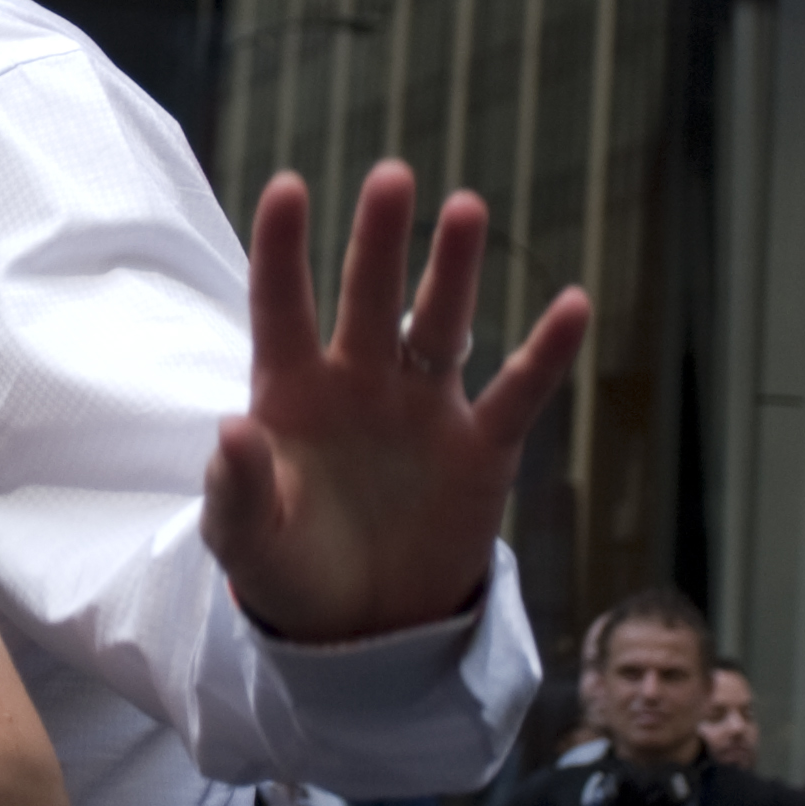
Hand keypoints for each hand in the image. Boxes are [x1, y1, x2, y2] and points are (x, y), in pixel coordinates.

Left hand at [204, 162, 589, 641]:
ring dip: (453, 270)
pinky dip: (545, 353)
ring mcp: (423, 408)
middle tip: (393, 177)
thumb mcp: (247, 542)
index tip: (288, 187)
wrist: (362, 628)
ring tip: (466, 208)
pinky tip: (572, 304)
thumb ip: (236, 489)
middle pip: (370, 297)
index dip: (283, 249)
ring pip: (441, 324)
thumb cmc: (289, 570)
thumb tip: (232, 429)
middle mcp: (359, 381)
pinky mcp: (479, 450)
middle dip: (380, 239)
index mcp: (292, 392)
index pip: (283, 306)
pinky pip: (516, 393)